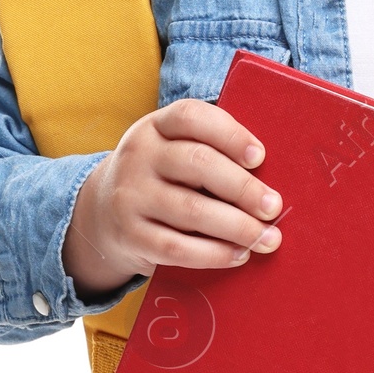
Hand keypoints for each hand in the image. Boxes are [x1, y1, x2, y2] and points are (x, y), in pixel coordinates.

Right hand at [62, 100, 284, 297]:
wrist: (100, 214)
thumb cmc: (161, 177)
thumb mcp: (171, 149)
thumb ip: (211, 151)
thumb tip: (270, 176)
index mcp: (156, 127)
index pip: (191, 117)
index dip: (230, 134)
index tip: (260, 157)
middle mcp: (139, 156)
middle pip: (198, 163)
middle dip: (243, 187)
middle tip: (273, 207)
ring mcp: (131, 196)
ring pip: (192, 210)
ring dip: (237, 227)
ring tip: (266, 238)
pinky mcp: (132, 235)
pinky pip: (177, 248)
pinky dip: (214, 254)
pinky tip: (239, 255)